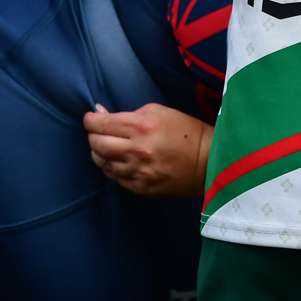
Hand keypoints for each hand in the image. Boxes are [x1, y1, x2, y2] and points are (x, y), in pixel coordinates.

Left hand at [85, 103, 211, 197]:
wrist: (209, 162)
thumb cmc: (186, 132)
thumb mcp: (160, 112)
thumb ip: (129, 114)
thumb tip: (100, 114)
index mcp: (143, 126)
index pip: (101, 124)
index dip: (91, 120)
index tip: (91, 118)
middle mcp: (137, 150)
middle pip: (96, 145)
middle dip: (93, 136)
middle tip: (99, 132)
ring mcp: (137, 172)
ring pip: (102, 163)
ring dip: (101, 153)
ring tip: (111, 147)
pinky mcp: (140, 188)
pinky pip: (115, 177)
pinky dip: (113, 167)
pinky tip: (122, 161)